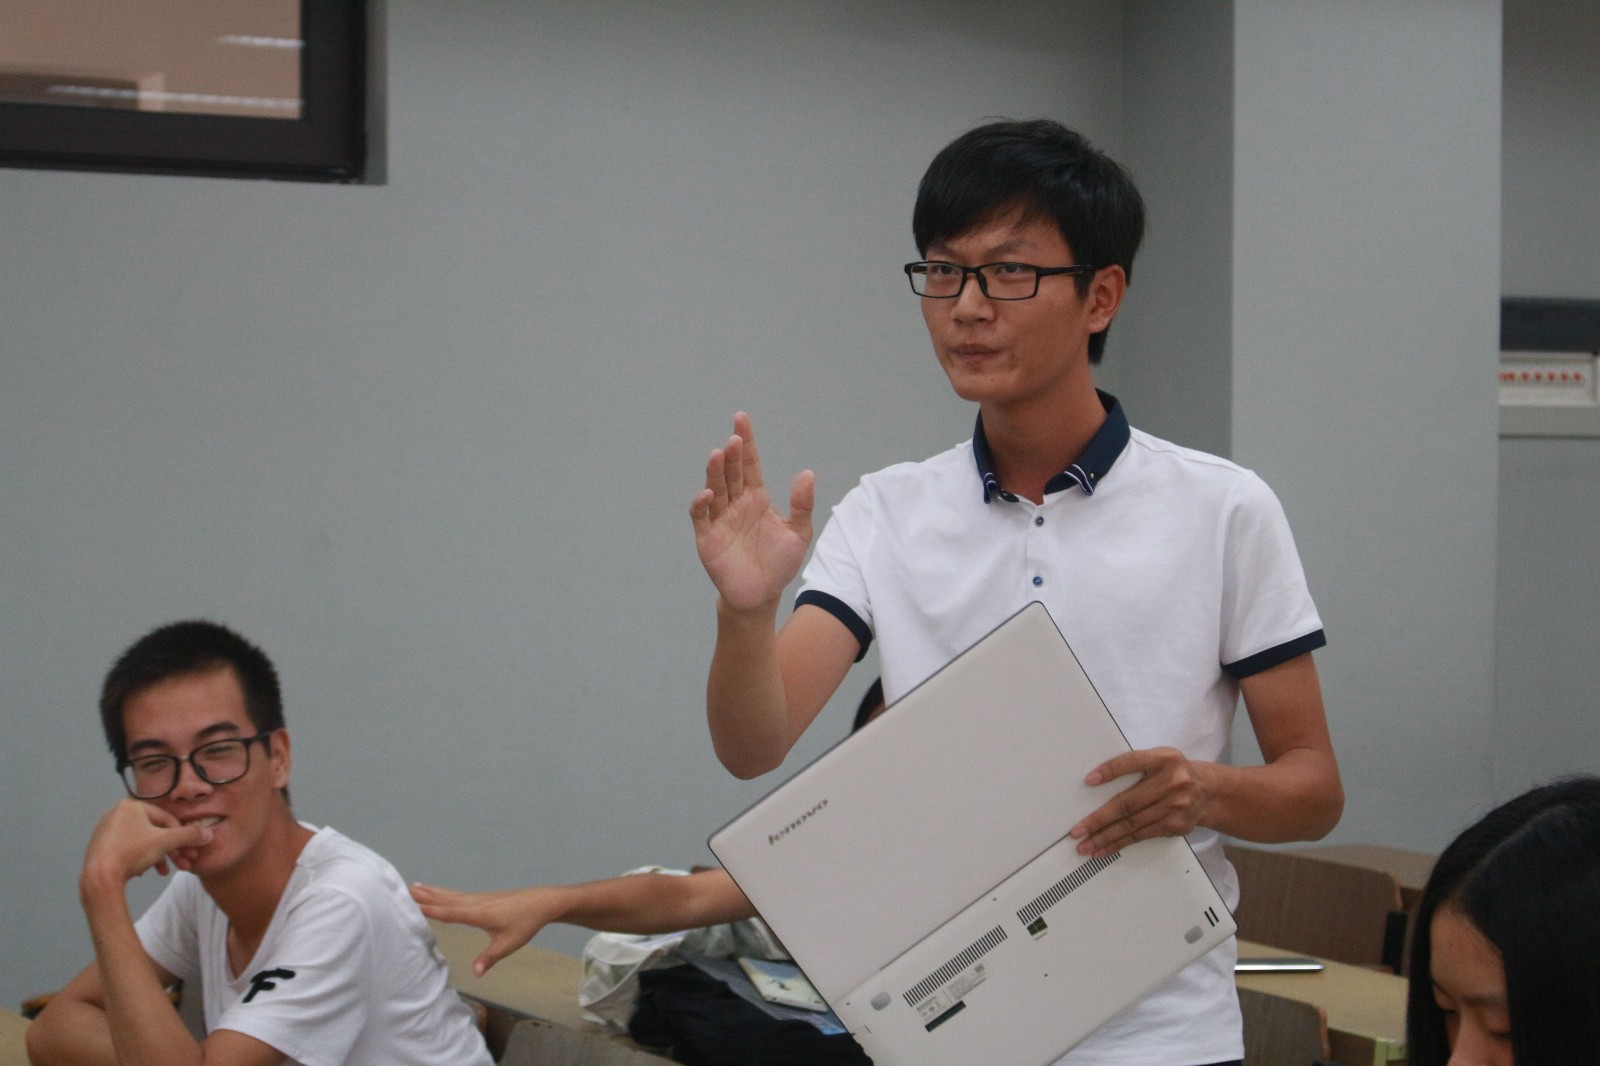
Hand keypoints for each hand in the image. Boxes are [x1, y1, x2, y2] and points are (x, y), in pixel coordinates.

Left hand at [80, 799, 212, 896]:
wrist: (99, 877)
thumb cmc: (131, 853)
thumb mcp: (166, 842)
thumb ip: (189, 835)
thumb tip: (209, 834)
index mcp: (131, 805)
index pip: (167, 819)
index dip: (183, 836)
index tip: (190, 850)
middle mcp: (116, 813)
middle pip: (155, 831)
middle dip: (172, 849)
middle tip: (183, 863)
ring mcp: (106, 830)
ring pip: (142, 841)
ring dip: (158, 856)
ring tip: (163, 871)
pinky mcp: (100, 846)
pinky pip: (128, 848)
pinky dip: (140, 858)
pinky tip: (144, 871)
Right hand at [411, 883, 559, 975]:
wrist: (542, 902)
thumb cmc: (525, 923)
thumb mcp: (509, 944)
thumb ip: (490, 958)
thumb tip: (476, 973)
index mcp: (479, 914)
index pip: (451, 912)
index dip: (433, 910)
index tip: (414, 905)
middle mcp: (476, 903)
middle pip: (446, 900)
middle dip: (425, 896)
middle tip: (403, 890)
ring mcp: (478, 898)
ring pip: (450, 895)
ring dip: (432, 891)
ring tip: (413, 886)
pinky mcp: (482, 898)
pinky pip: (457, 895)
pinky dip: (444, 893)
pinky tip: (438, 892)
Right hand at [690, 412, 815, 613]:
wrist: (761, 595)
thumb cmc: (779, 564)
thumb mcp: (798, 533)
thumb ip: (802, 505)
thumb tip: (808, 473)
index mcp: (757, 498)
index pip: (749, 464)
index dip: (746, 443)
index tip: (741, 419)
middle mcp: (736, 504)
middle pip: (731, 473)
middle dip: (731, 455)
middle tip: (734, 438)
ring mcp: (720, 519)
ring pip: (715, 489)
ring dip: (715, 472)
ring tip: (719, 454)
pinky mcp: (707, 538)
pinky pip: (701, 516)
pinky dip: (702, 504)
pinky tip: (709, 494)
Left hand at [1069, 747, 1212, 857]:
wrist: (1208, 792)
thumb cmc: (1174, 773)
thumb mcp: (1159, 758)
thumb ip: (1135, 765)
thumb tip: (1097, 781)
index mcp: (1164, 759)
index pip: (1132, 762)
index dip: (1110, 771)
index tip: (1089, 780)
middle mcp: (1172, 782)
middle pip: (1128, 803)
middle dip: (1099, 818)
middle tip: (1079, 829)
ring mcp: (1175, 806)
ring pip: (1132, 824)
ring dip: (1105, 837)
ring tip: (1086, 844)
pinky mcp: (1175, 825)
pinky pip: (1141, 835)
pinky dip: (1119, 843)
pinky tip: (1104, 848)